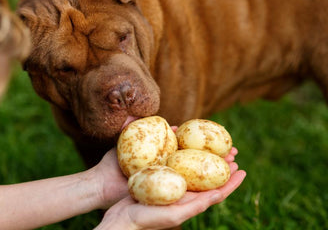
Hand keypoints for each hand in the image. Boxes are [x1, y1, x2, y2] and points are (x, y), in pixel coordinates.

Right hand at [95, 147, 245, 229]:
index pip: (216, 191)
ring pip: (191, 167)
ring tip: (212, 144)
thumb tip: (219, 194)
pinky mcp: (158, 177)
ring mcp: (171, 185)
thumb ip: (196, 206)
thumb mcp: (174, 214)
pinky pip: (172, 162)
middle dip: (220, 164)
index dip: (231, 181)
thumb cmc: (147, 220)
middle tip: (231, 151)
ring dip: (203, 155)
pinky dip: (180, 152)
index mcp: (190, 203)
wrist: (121, 218)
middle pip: (206, 176)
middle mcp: (183, 193)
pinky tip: (181, 142)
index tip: (242, 169)